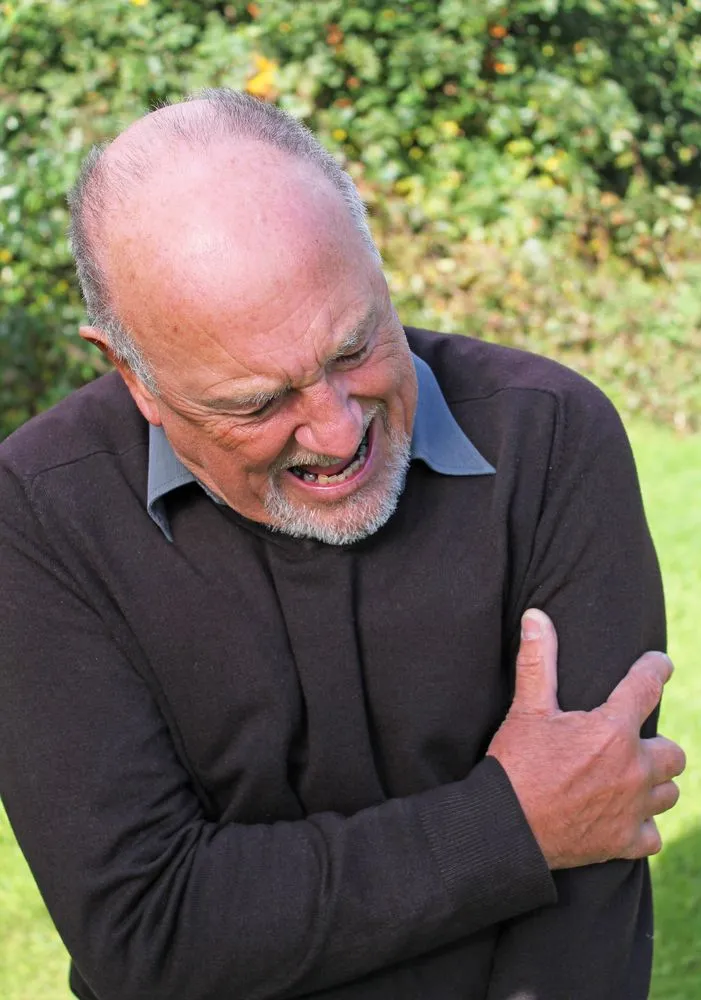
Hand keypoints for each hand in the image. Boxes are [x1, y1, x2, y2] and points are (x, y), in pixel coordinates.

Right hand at [487, 608, 685, 869]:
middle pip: (673, 752)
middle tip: (631, 742)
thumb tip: (536, 615)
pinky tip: (623, 817)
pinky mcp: (624, 842)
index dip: (655, 669)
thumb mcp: (526, 708)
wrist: (506, 828)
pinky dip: (642, 826)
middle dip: (656, 745)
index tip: (659, 663)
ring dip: (654, 783)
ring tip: (630, 778)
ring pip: (669, 792)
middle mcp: (633, 768)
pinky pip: (652, 834)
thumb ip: (538, 660)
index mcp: (612, 729)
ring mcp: (632, 808)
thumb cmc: (516, 764)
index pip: (647, 686)